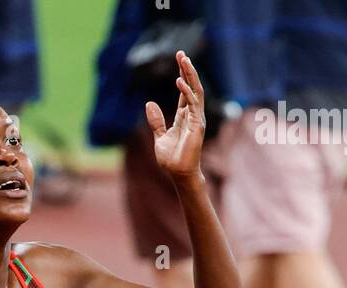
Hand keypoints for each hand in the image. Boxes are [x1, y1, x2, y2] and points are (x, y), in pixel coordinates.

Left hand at [146, 51, 205, 179]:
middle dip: (187, 69)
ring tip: (183, 59)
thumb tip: (149, 103)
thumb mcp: (159, 136)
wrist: (178, 174)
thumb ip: (156, 120)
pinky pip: (193, 104)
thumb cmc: (172, 159)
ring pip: (196, 90)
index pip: (185, 91)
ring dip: (190, 75)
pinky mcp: (197, 124)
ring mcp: (196, 118)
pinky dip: (186, 92)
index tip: (179, 59)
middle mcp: (192, 114)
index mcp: (184, 116)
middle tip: (181, 53)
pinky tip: (179, 81)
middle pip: (191, 86)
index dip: (182, 75)